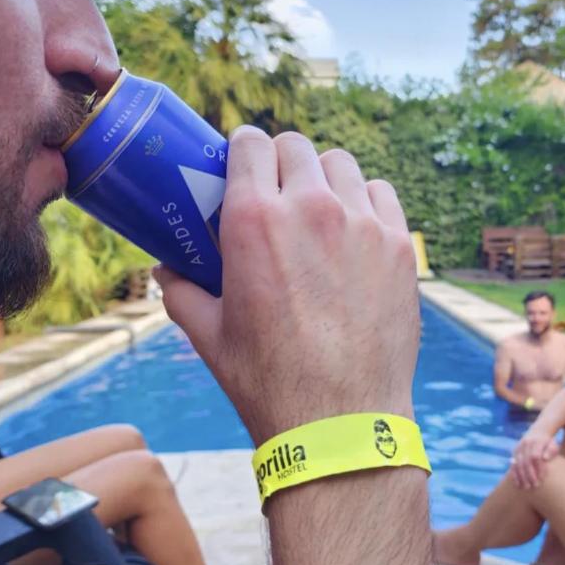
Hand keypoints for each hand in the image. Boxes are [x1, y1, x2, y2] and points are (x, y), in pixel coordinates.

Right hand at [157, 128, 418, 443]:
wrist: (340, 421)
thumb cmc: (268, 382)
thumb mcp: (209, 337)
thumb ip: (182, 292)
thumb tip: (166, 271)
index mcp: (253, 221)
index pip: (250, 144)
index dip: (244, 150)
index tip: (244, 166)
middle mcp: (310, 209)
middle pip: (296, 147)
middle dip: (281, 162)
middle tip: (278, 193)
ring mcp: (361, 224)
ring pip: (341, 164)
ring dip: (324, 177)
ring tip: (319, 210)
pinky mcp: (398, 245)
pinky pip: (382, 194)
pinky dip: (366, 201)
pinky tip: (356, 230)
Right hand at [510, 429, 559, 488]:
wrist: (539, 430)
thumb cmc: (549, 441)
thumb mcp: (553, 444)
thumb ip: (551, 450)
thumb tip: (545, 458)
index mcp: (536, 441)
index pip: (536, 456)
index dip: (538, 468)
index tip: (542, 479)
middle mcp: (526, 444)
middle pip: (526, 461)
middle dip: (530, 475)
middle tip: (534, 486)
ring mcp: (519, 447)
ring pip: (518, 463)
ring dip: (522, 476)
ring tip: (526, 487)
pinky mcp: (515, 451)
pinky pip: (513, 464)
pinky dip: (515, 474)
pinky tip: (518, 484)